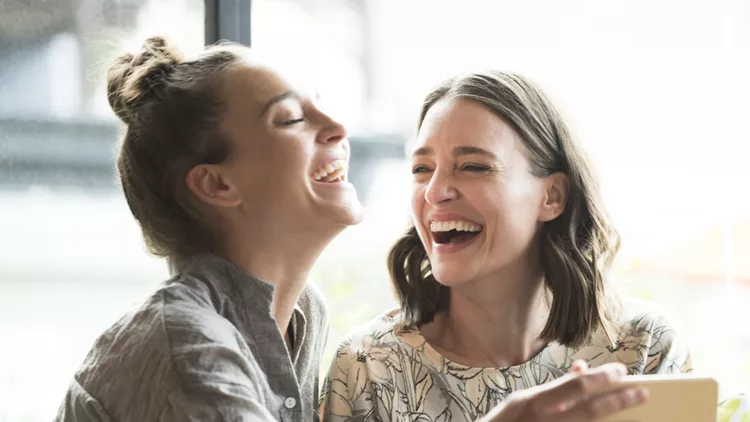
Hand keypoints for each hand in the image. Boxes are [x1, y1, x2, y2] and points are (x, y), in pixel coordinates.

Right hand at [479, 361, 648, 421]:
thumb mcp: (523, 401)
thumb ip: (553, 388)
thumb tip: (581, 369)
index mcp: (535, 402)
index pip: (576, 386)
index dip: (602, 378)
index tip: (620, 373)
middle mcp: (546, 420)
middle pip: (592, 409)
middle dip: (619, 400)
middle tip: (642, 393)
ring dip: (613, 418)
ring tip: (635, 412)